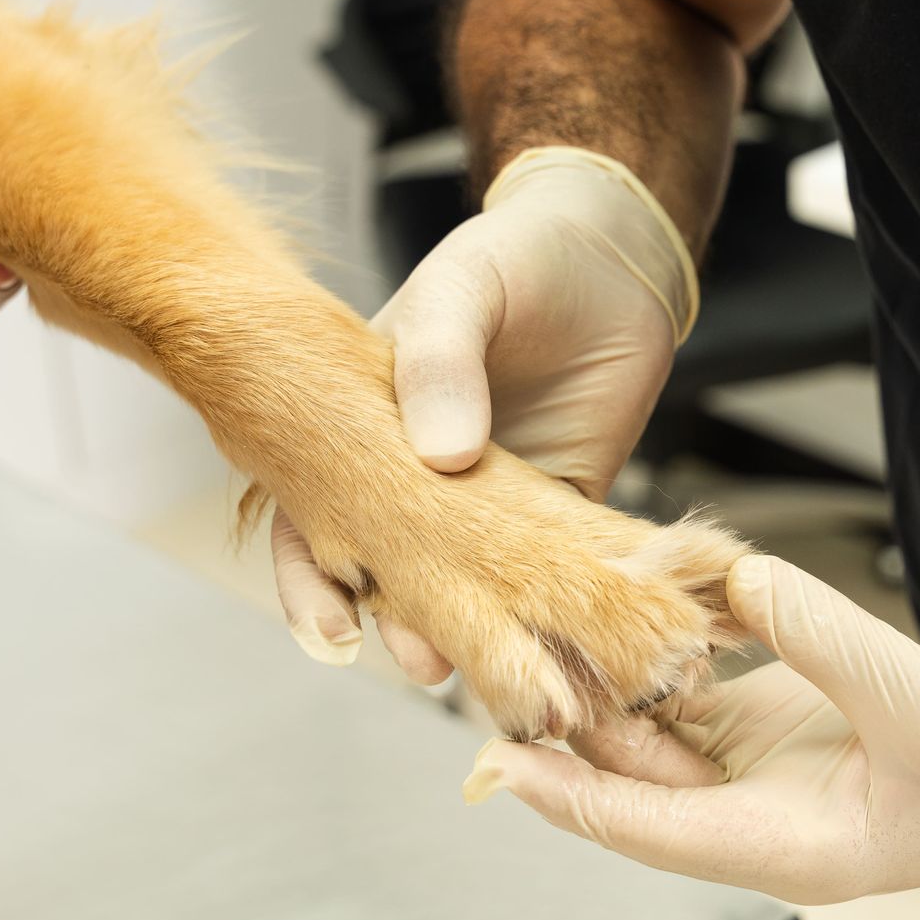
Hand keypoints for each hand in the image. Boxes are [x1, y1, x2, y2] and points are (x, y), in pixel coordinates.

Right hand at [271, 148, 696, 682]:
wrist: (610, 248)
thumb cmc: (513, 259)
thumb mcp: (462, 291)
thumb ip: (439, 360)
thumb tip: (441, 456)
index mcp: (363, 427)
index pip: (311, 514)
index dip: (309, 579)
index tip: (330, 630)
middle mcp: (418, 478)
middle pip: (388, 572)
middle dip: (400, 626)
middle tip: (423, 661)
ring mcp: (492, 500)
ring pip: (470, 587)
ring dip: (476, 632)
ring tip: (489, 670)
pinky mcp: (562, 504)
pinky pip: (556, 571)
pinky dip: (558, 610)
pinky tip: (567, 645)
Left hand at [464, 555, 919, 919]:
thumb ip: (831, 644)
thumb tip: (742, 580)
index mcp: (784, 847)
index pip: (646, 827)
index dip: (567, 792)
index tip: (494, 759)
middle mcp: (756, 817)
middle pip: (631, 778)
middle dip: (567, 726)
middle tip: (496, 661)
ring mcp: (763, 769)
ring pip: (654, 733)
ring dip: (605, 683)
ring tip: (541, 622)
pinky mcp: (777, 721)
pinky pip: (697, 691)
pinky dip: (662, 652)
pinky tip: (629, 603)